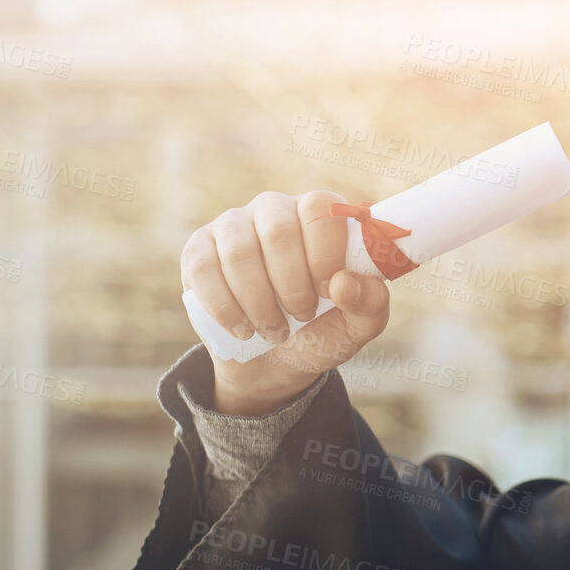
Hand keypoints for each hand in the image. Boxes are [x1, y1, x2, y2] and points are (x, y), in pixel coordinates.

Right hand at [180, 189, 390, 415]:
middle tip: (302, 315)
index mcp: (320, 217)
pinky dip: (225, 308)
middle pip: (278, 230)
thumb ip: (370, 304)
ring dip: (259, 302)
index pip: (321, 208)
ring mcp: (233, 226)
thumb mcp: (357, 325)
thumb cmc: (321, 331)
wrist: (273, 361)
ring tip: (274, 330)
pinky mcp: (199, 249)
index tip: (328, 291)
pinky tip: (243, 328)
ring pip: (239, 252)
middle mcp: (275, 210)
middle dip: (292, 284)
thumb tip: (345, 282)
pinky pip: (203, 269)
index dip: (325, 253)